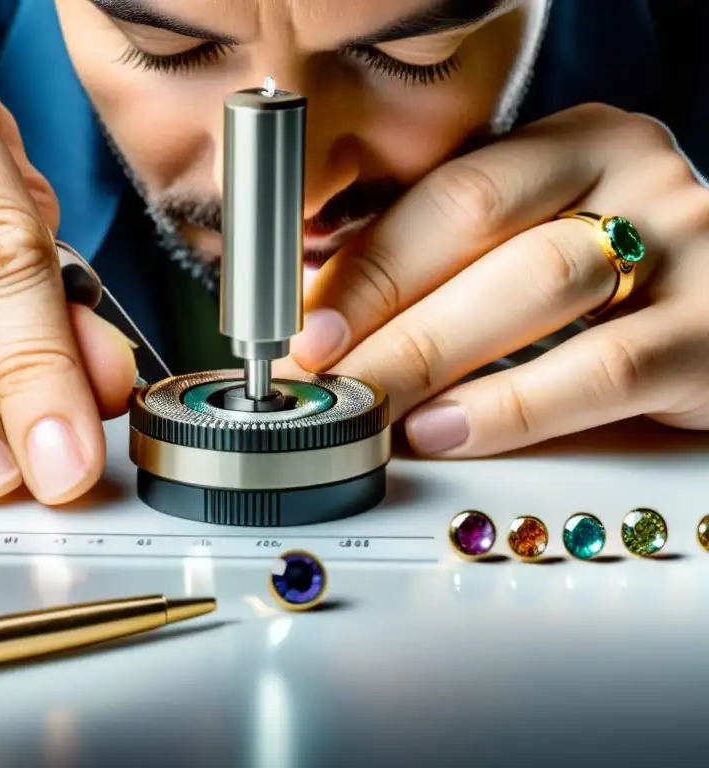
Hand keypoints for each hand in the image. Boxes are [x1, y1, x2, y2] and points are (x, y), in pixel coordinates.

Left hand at [290, 103, 708, 456]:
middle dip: (382, 308)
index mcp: (575, 144)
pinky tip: (447, 431)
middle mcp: (633, 176)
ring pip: (537, 286)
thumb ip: (450, 262)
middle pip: (480, 227)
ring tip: (368, 404)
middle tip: (321, 372)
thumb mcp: (539, 243)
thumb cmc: (623, 283)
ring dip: (431, 352)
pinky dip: (511, 407)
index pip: (448, 190)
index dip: (365, 262)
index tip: (304, 325)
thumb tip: (324, 309)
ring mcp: (688, 246)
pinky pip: (600, 370)